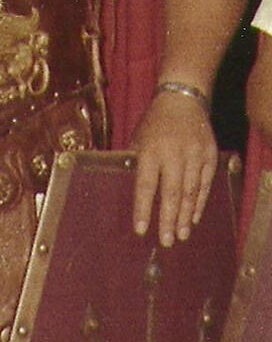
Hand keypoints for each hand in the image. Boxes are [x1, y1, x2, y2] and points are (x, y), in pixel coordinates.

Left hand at [130, 87, 217, 245]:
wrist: (182, 99)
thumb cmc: (154, 122)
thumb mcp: (137, 138)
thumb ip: (136, 163)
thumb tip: (133, 189)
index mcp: (150, 151)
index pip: (145, 186)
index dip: (143, 209)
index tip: (141, 230)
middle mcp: (173, 155)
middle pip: (171, 194)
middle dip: (168, 220)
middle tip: (166, 241)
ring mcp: (194, 155)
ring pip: (190, 192)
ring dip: (185, 216)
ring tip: (181, 235)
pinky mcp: (209, 155)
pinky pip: (205, 184)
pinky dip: (199, 202)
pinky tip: (193, 217)